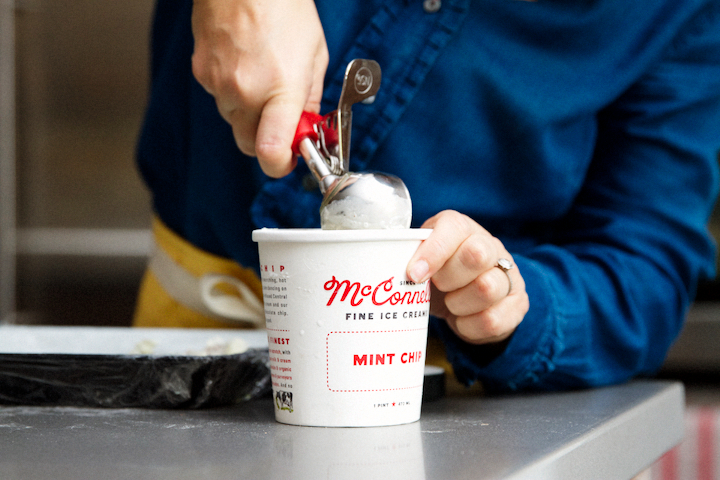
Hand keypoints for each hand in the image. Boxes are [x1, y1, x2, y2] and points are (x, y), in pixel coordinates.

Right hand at [191, 0, 327, 177]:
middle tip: (283, 120)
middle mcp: (245, 93)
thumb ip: (311, 99)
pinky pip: (220, 98)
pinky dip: (233, 92)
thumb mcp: (315, 55)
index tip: (291, 158)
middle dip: (268, 141)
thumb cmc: (283, 7)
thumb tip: (307, 127)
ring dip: (251, 114)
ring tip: (264, 79)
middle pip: (251, 146)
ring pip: (235, 122)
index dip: (281, 165)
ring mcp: (218, 85)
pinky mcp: (201, 74)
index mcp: (280, 90)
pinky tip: (245, 66)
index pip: (271, 153)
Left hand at [407, 211, 528, 344]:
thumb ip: (404, 257)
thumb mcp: (420, 261)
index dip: (432, 252)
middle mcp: (490, 246)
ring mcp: (508, 275)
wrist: (469, 304)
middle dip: (448, 278)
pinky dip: (469, 327)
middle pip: (476, 255)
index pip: (453, 228)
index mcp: (461, 229)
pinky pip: (492, 321)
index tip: (413, 275)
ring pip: (487, 288)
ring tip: (451, 303)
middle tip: (437, 287)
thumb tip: (376, 266)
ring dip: (459, 304)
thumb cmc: (437, 278)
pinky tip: (463, 320)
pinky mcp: (517, 304)